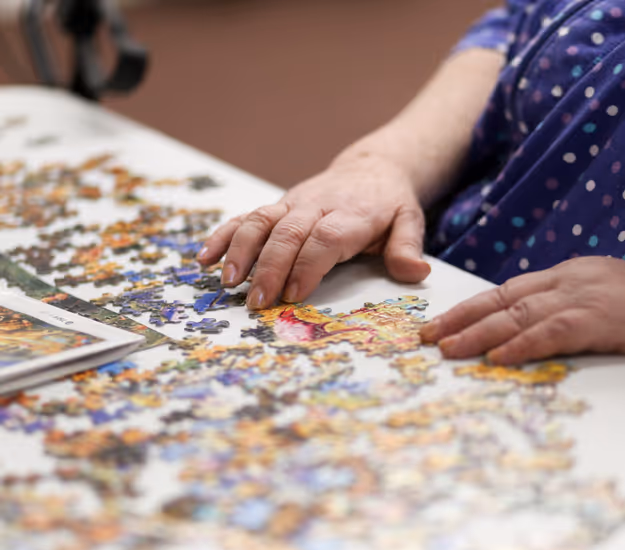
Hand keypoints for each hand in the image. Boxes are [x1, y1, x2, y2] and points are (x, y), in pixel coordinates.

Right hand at [197, 153, 429, 308]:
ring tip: (227, 282)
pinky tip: (204, 258)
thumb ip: (407, 247)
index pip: (324, 238)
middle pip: (287, 233)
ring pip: (260, 221)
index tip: (293, 294)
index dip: (307, 265)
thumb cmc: (389, 204)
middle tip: (257, 301)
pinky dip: (223, 235)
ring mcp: (292, 204)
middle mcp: (316, 206)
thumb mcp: (409, 220)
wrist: (371, 169)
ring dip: (239, 250)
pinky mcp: (277, 206)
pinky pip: (246, 217)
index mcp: (350, 214)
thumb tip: (417, 273)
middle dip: (270, 267)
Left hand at [420, 257, 624, 364]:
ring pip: (520, 314)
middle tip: (428, 338)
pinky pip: (555, 332)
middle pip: (503, 299)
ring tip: (447, 350)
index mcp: (568, 277)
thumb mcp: (600, 303)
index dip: (469, 309)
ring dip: (479, 334)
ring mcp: (587, 297)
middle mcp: (571, 281)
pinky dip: (524, 345)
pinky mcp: (605, 318)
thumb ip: (563, 315)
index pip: (506, 292)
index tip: (440, 326)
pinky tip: (498, 359)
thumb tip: (519, 337)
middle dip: (461, 319)